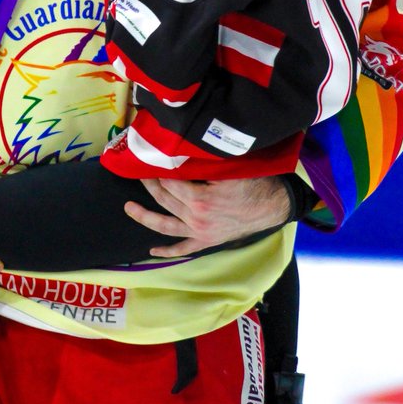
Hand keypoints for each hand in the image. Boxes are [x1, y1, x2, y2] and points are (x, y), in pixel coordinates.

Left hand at [124, 175, 291, 257]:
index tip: (150, 159)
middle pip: (164, 199)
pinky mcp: (206, 241)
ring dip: (145, 217)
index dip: (158, 169)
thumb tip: (182, 152)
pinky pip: (183, 249)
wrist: (274, 206)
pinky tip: (152, 251)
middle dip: (149, 185)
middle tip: (139, 173)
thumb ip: (205, 163)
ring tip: (128, 208)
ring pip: (165, 225)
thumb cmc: (255, 183)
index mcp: (201, 198)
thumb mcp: (231, 168)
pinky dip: (167, 251)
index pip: (169, 181)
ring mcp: (200, 231)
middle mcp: (196, 217)